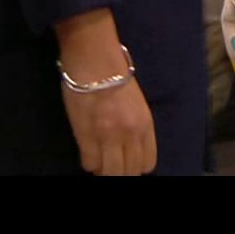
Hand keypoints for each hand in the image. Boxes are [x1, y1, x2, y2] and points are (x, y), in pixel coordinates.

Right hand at [56, 9, 157, 175]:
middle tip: (111, 165)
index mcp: (145, 124)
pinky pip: (89, 164)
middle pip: (129, 172)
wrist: (94, 60)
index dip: (136, 166)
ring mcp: (109, 137)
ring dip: (104, 170)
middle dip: (120, 172)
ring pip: (110, 173)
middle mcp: (131, 134)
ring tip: (99, 160)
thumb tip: (129, 148)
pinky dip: (89, 161)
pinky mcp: (87, 136)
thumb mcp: (136, 103)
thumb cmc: (115, 75)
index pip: (148, 163)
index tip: (127, 162)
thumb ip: (135, 127)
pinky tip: (88, 151)